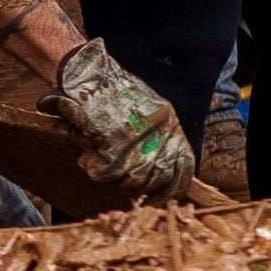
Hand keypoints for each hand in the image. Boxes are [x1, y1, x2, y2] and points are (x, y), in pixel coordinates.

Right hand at [52, 37, 197, 197]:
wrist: (86, 72)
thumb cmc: (109, 91)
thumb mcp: (146, 109)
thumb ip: (156, 138)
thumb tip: (159, 173)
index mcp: (169, 121)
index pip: (184, 166)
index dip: (174, 188)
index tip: (160, 199)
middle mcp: (158, 130)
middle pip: (155, 179)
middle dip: (136, 185)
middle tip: (118, 174)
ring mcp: (137, 136)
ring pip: (129, 180)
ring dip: (110, 174)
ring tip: (98, 155)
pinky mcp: (112, 140)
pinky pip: (105, 173)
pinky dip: (92, 167)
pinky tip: (88, 154)